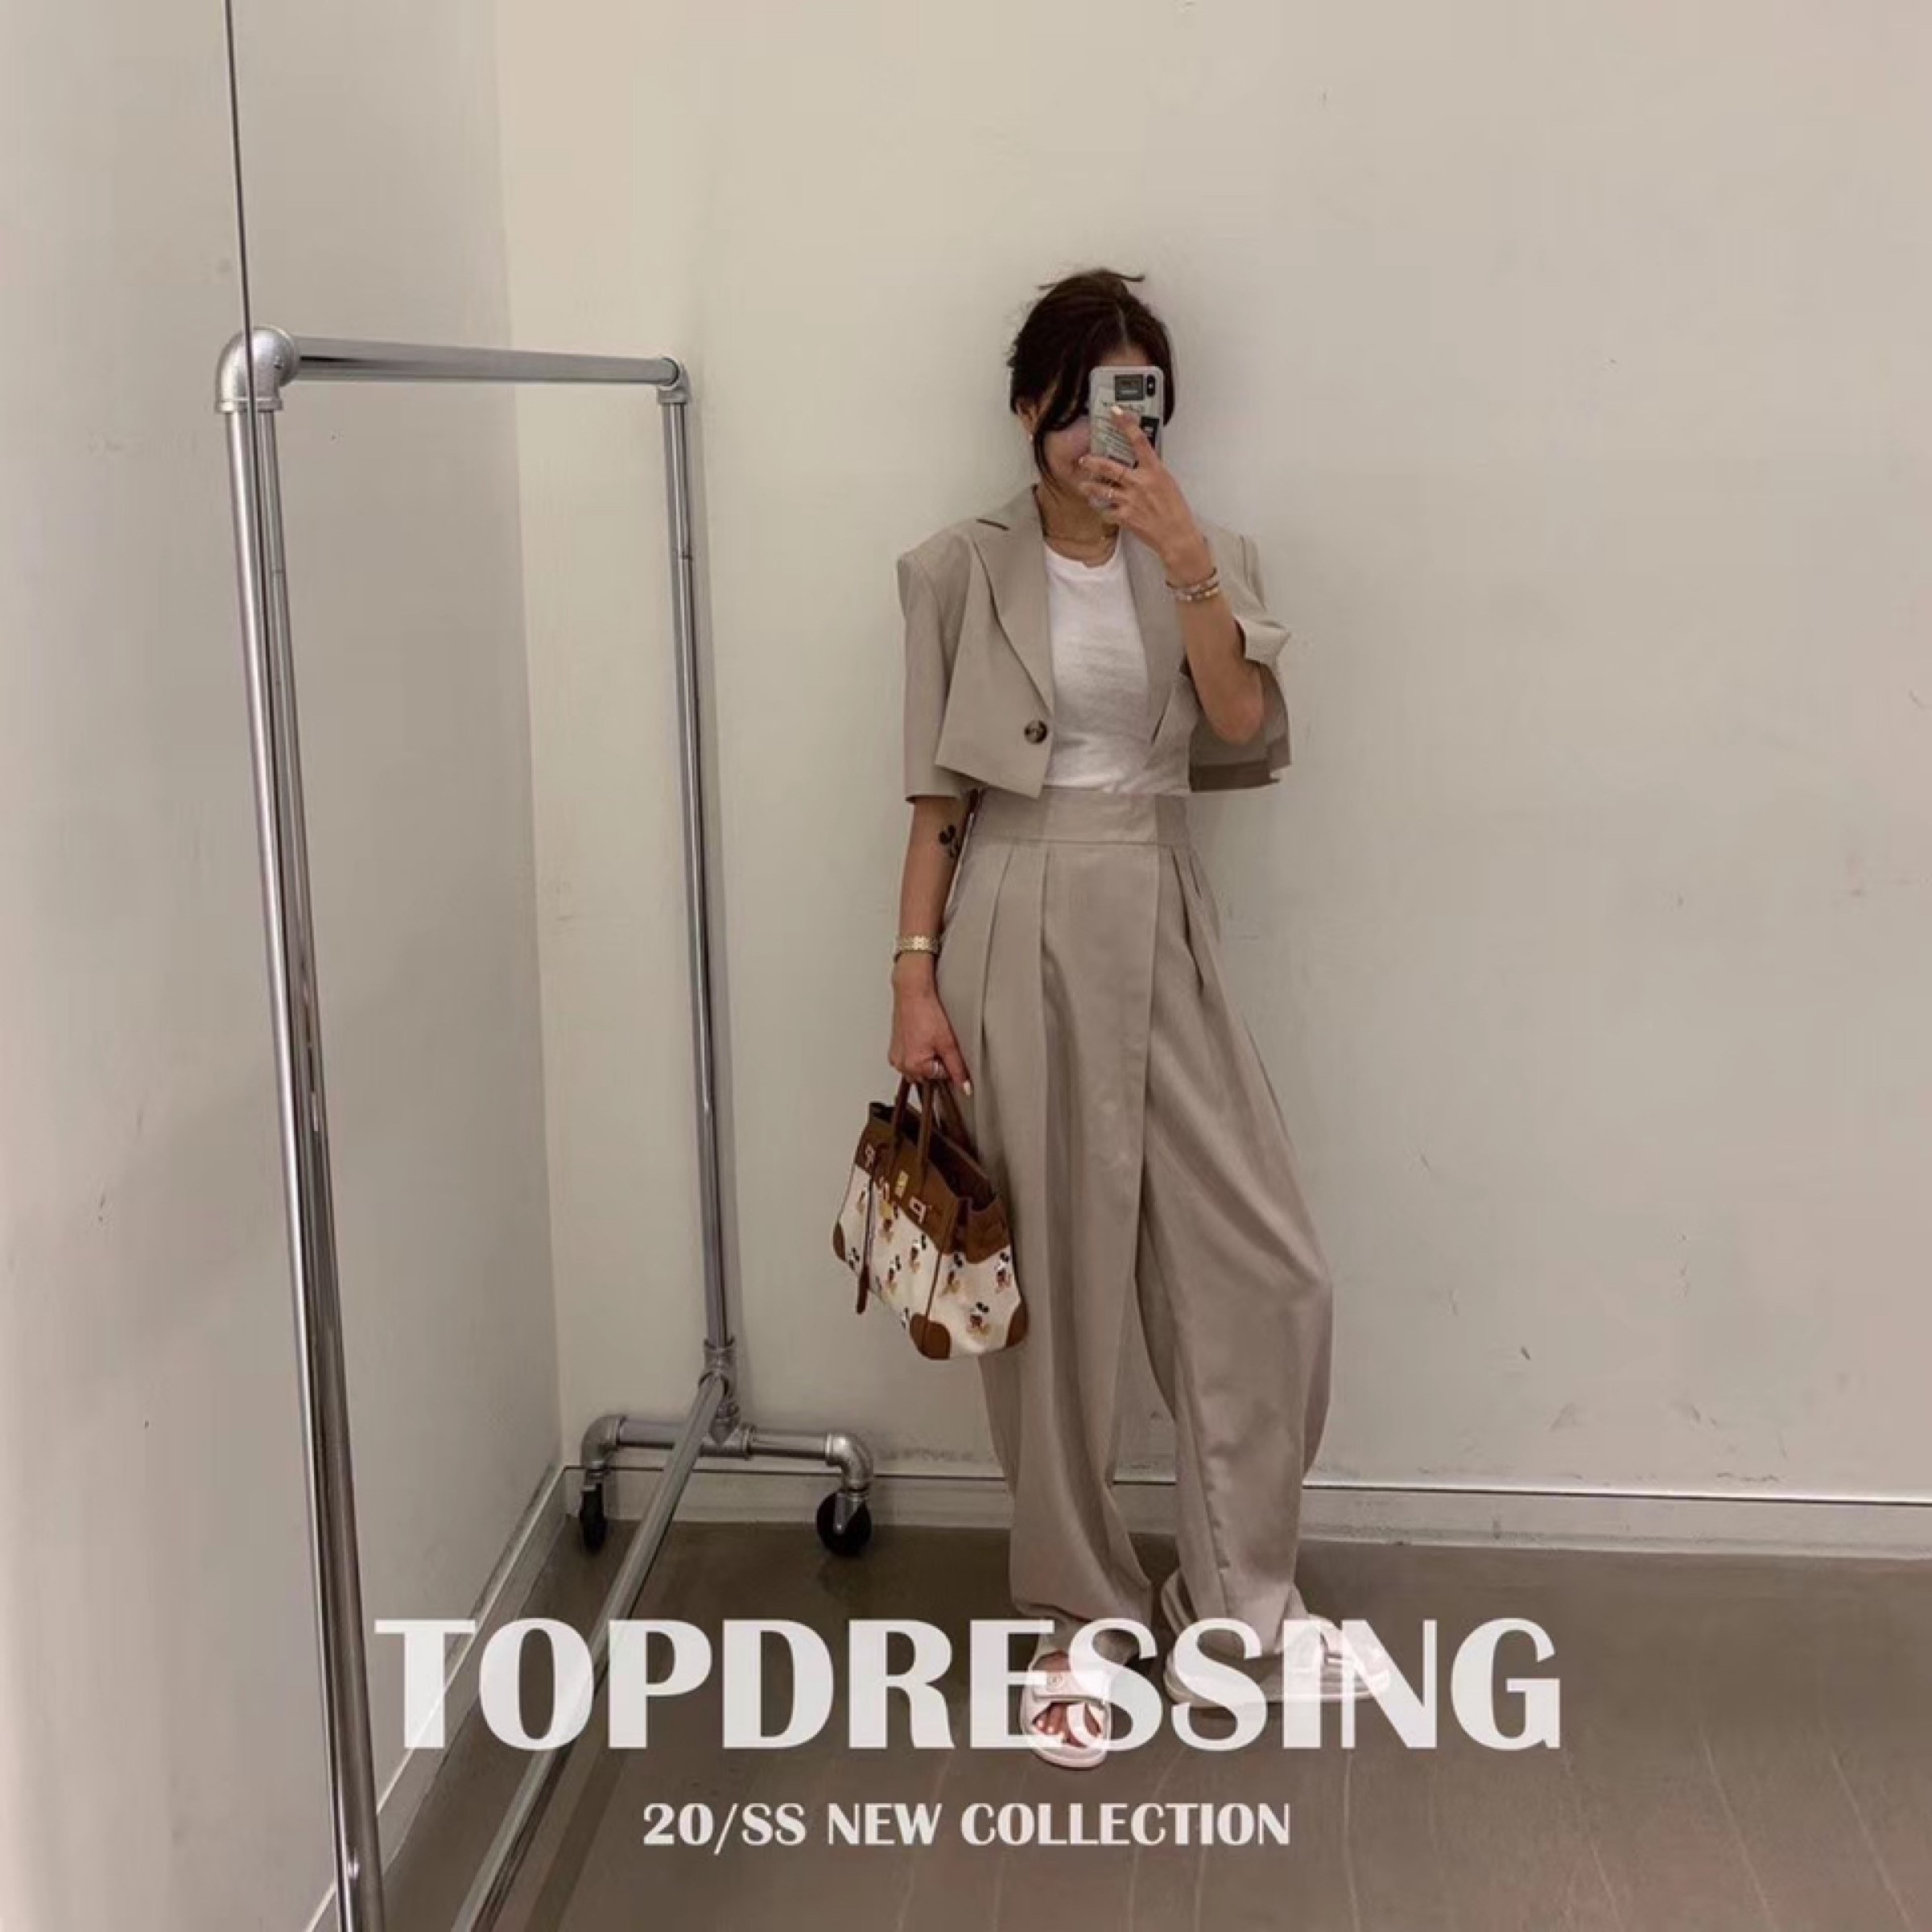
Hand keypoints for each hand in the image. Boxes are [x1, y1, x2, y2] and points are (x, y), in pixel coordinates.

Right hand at [889, 984, 971, 1091]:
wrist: (912, 993)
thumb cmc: (926, 1012)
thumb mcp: (949, 1043)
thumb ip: (957, 1069)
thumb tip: (965, 1087)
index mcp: (914, 1066)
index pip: (940, 1078)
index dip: (949, 1063)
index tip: (948, 1049)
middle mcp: (901, 1064)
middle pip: (927, 1075)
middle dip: (936, 1063)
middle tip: (939, 1042)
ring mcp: (896, 1056)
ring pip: (917, 1068)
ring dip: (926, 1059)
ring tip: (930, 1038)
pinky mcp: (894, 1048)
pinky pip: (908, 1058)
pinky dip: (916, 1052)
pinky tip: (922, 1036)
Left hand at [1077, 410, 1211, 581]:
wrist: (1176, 536)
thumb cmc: (1176, 511)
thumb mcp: (1168, 483)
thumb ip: (1152, 472)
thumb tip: (1139, 465)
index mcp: (1154, 471)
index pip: (1139, 441)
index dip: (1126, 425)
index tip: (1116, 413)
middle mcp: (1140, 483)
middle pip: (1110, 467)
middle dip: (1093, 462)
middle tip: (1084, 459)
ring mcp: (1130, 500)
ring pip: (1102, 490)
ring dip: (1090, 487)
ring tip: (1083, 485)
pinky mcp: (1124, 517)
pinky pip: (1106, 511)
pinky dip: (1102, 510)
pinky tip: (1101, 508)